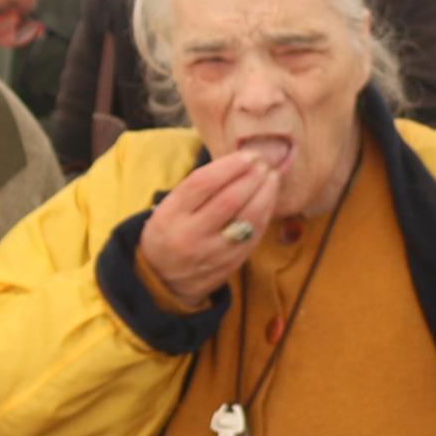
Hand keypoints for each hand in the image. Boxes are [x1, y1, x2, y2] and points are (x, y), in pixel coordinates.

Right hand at [134, 151, 284, 307]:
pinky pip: (253, 237)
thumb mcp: (168, 208)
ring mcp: (212, 253)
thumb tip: (238, 162)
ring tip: (272, 177)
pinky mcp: (229, 265)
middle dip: (251, 178)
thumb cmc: (170, 232)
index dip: (229, 166)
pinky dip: (265, 215)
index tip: (248, 156)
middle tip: (264, 164)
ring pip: (246, 220)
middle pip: (229, 201)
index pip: (203, 184)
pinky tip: (270, 200)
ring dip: (265, 195)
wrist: (163, 279)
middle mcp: (190, 235)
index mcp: (170, 215)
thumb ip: (197, 189)